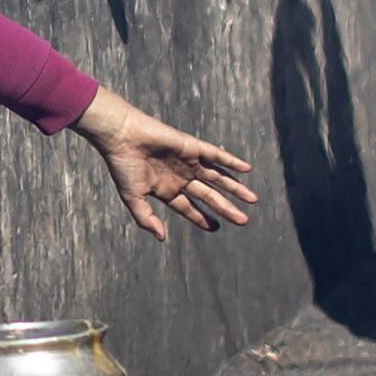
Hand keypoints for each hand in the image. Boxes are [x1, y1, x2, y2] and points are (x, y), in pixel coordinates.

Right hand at [76, 90, 259, 239]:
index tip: (216, 227)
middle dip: (226, 208)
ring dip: (235, 188)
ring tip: (253, 200)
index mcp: (167, 190)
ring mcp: (189, 162)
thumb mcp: (133, 198)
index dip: (202, 218)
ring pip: (218, 178)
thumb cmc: (124, 166)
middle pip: (209, 196)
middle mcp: (181, 177)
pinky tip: (247, 169)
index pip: (190, 207)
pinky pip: (217, 155)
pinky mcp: (193, 147)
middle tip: (244, 221)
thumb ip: (146, 218)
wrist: (123, 137)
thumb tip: (162, 238)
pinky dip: (231, 162)